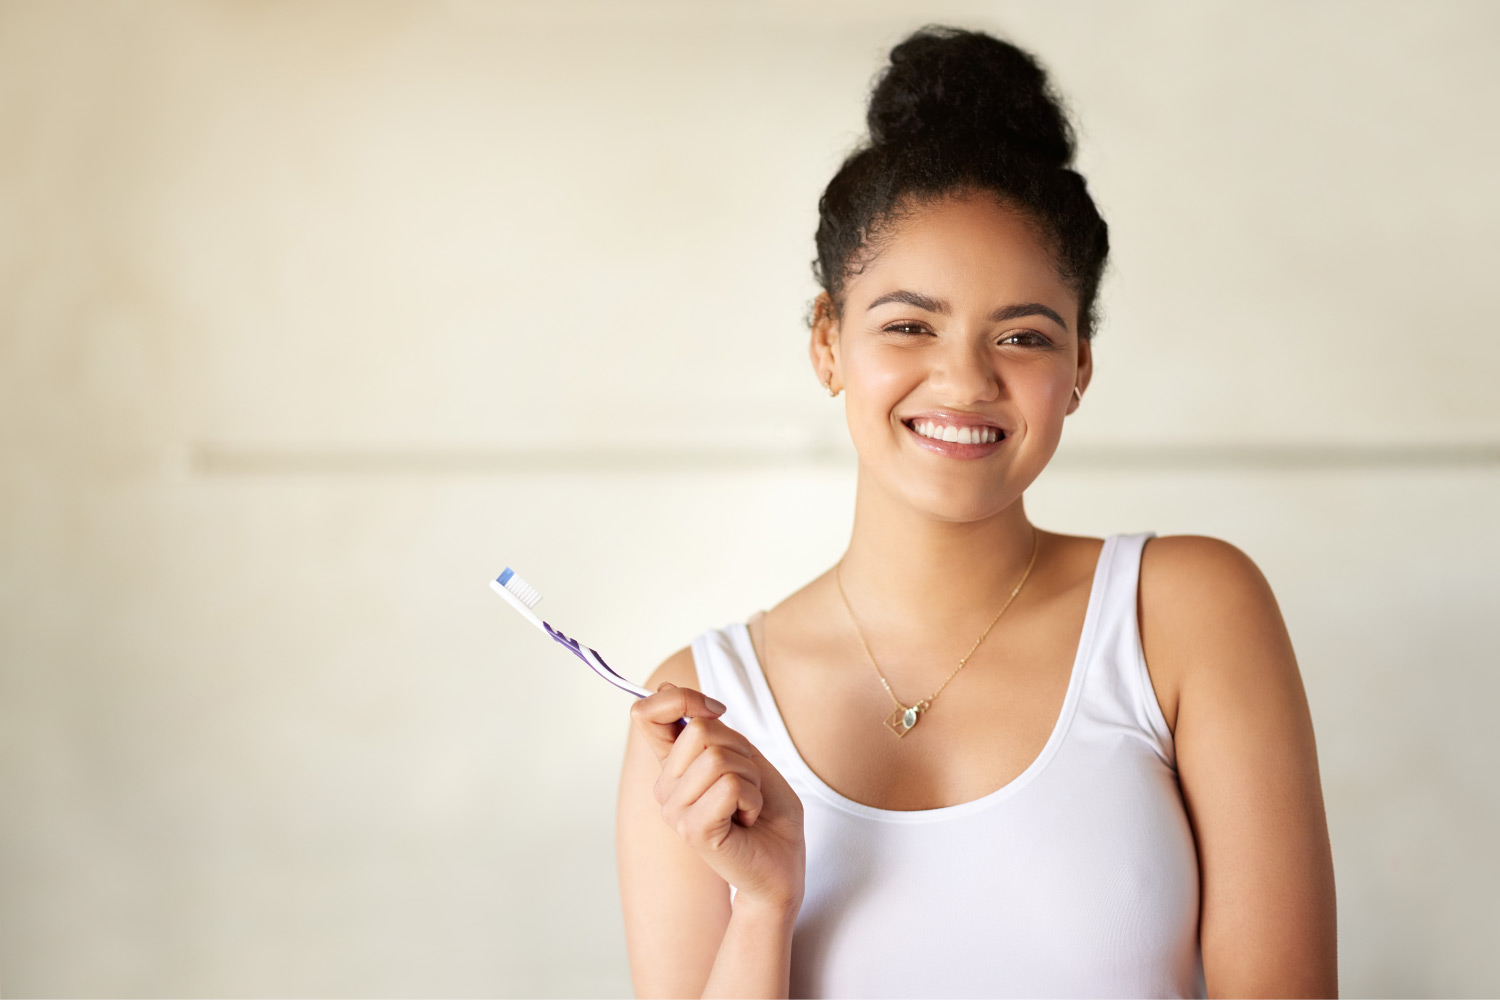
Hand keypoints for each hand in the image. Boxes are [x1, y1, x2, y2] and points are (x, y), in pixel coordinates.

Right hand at [629, 682, 805, 913]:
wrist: (784, 865)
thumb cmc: (766, 812)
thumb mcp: (742, 755)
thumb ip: (709, 727)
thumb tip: (667, 685)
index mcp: (672, 767)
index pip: (646, 714)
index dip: (679, 698)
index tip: (716, 711)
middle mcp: (665, 788)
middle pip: (700, 730)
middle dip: (741, 751)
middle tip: (747, 785)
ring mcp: (674, 811)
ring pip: (718, 758)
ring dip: (751, 778)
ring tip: (748, 805)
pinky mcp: (692, 830)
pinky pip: (730, 786)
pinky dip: (753, 798)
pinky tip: (747, 820)